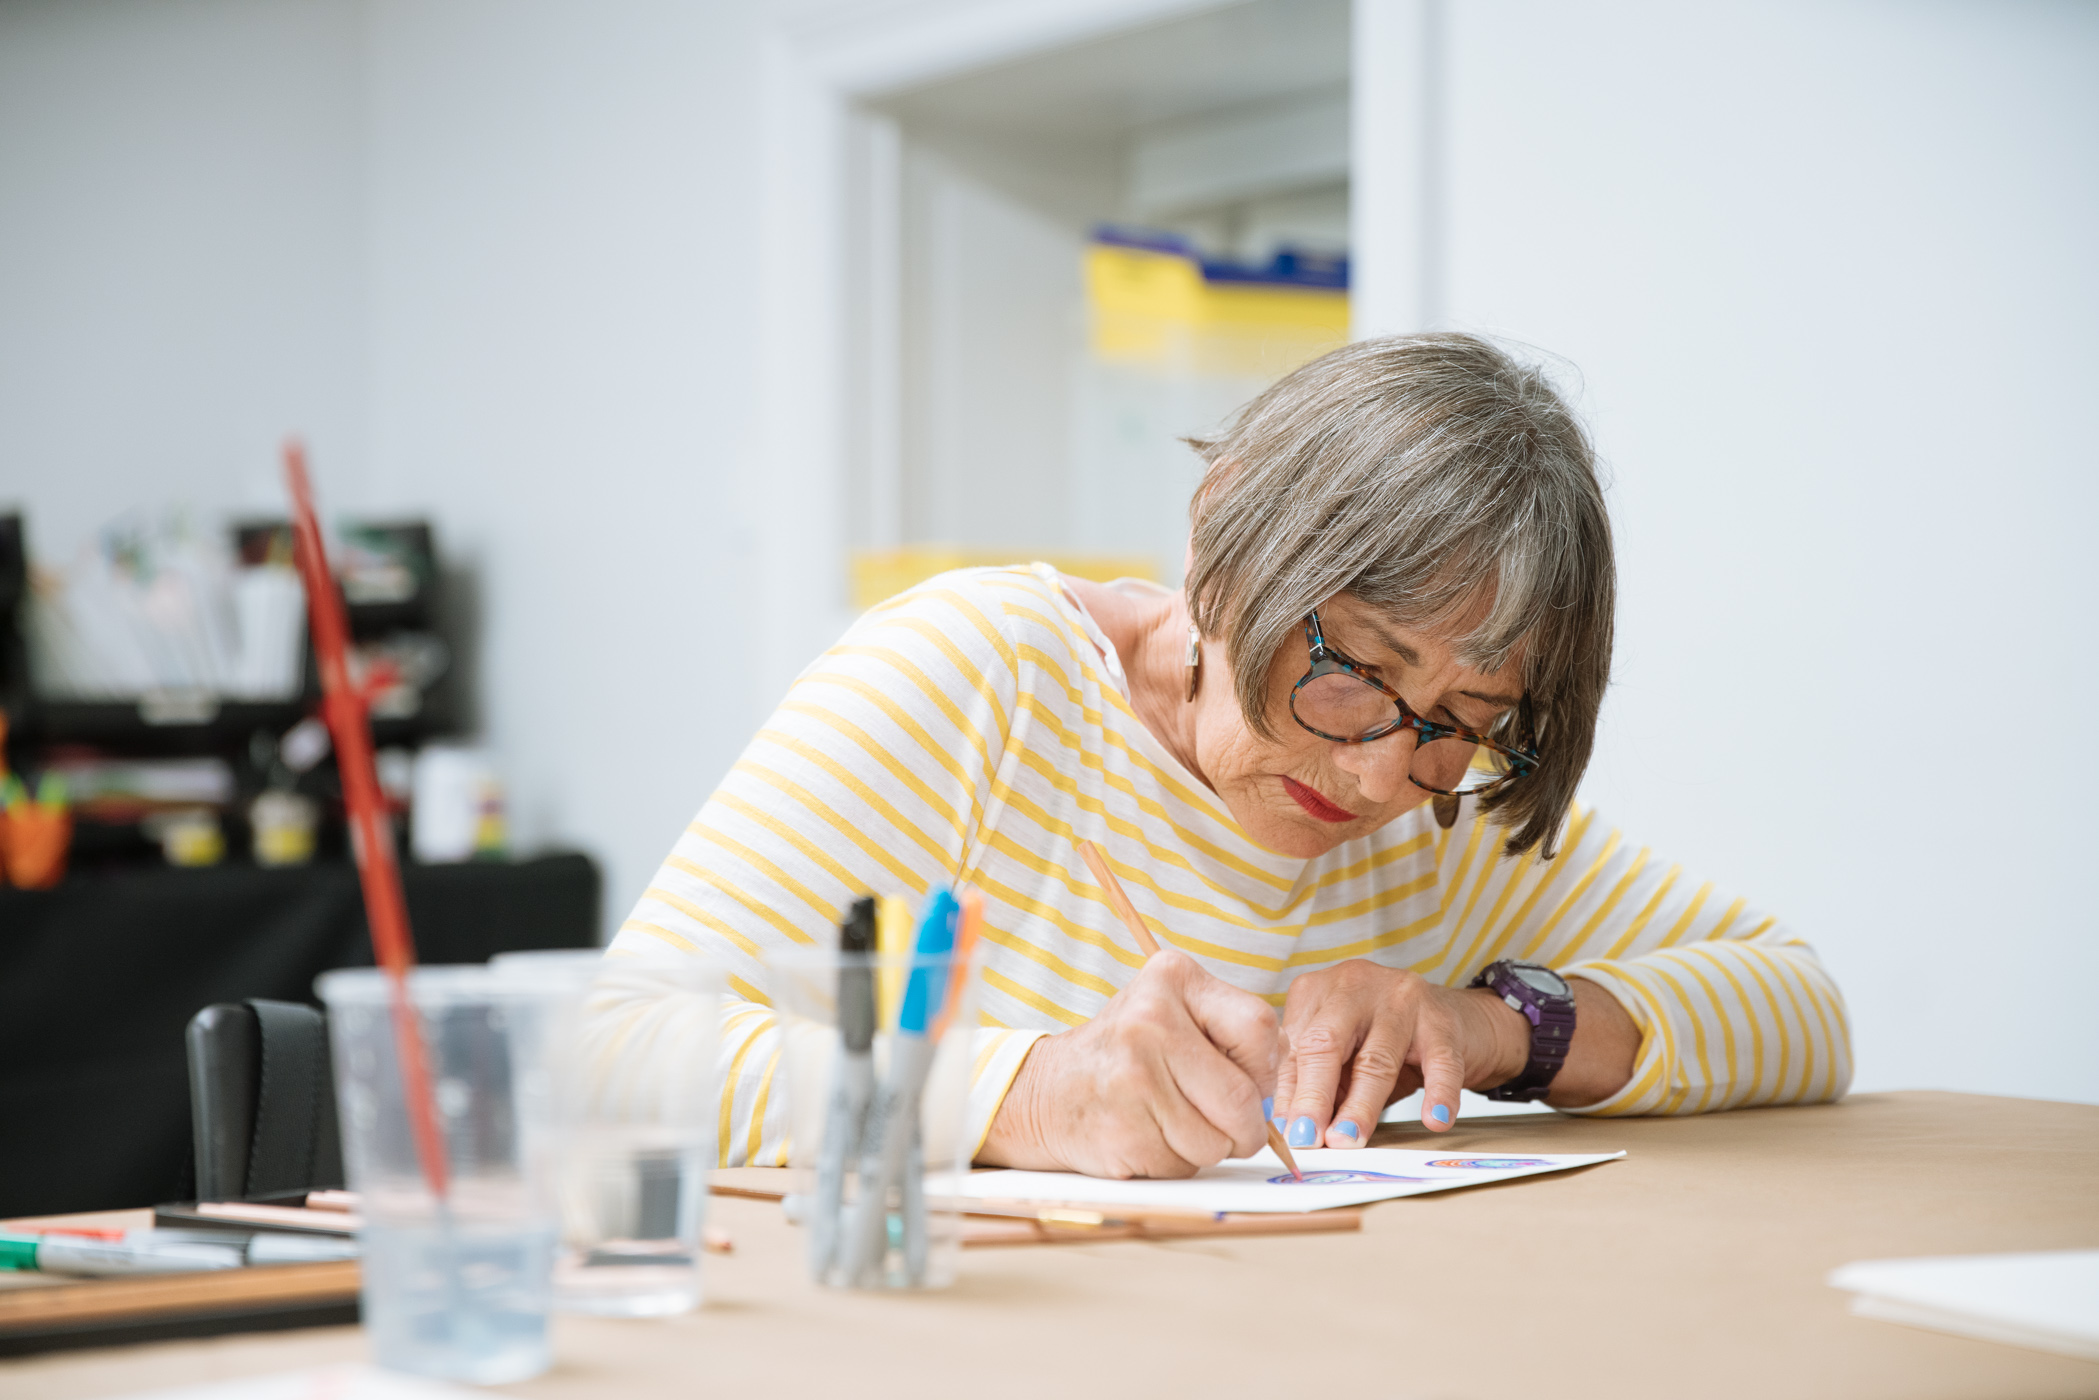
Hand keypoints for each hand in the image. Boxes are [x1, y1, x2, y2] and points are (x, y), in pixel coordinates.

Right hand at [977, 949, 1280, 1177]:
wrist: (1045, 1092)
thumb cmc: (1124, 1055)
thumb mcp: (1172, 1014)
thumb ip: (1229, 1033)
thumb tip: (1278, 1081)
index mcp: (1171, 977)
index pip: (1259, 1027)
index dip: (1264, 1069)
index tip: (1246, 1081)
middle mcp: (1149, 1019)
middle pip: (1242, 1097)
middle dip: (1243, 1126)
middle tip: (1223, 1123)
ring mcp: (1133, 1077)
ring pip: (1216, 1141)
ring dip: (1207, 1147)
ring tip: (1171, 1122)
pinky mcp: (1122, 1130)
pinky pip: (1184, 1166)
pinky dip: (1176, 1162)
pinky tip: (1148, 1136)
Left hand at [1273, 959, 1529, 1146]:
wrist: (1456, 1020)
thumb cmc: (1382, 1041)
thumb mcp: (1341, 1054)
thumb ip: (1315, 1083)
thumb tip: (1292, 1129)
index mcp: (1318, 990)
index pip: (1295, 1045)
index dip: (1289, 1093)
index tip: (1288, 1134)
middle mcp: (1355, 986)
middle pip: (1327, 1043)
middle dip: (1314, 1096)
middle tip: (1309, 1138)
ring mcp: (1401, 999)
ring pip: (1377, 1058)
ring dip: (1361, 1106)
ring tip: (1349, 1139)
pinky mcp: (1443, 1020)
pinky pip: (1440, 1061)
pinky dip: (1439, 1093)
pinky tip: (1434, 1119)